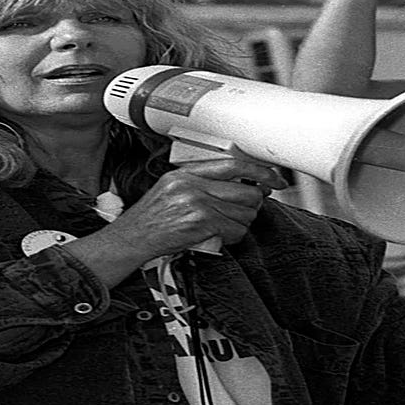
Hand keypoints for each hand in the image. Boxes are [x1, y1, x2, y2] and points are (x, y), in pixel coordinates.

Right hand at [101, 158, 288, 261]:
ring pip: (244, 213)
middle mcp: (193, 186)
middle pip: (246, 191)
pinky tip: (219, 236)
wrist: (131, 239)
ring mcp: (198, 205)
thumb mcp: (172, 188)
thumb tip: (239, 184)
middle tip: (246, 209)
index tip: (273, 178)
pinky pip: (235, 230)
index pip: (233, 165)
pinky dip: (233, 236)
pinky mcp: (202, 225)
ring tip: (224, 225)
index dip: (259, 171)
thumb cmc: (151, 218)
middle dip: (252, 203)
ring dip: (241, 223)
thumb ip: (202, 183)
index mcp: (186, 174)